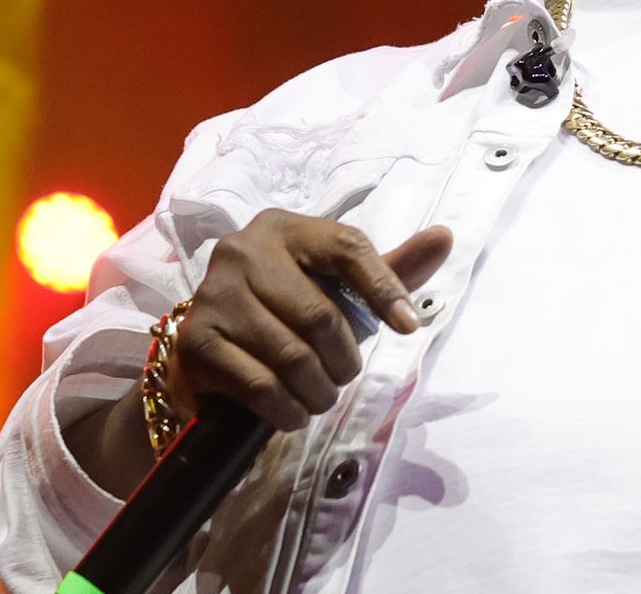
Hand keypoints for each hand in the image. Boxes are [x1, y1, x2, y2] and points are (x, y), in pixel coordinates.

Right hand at [165, 209, 452, 430]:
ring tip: (319, 395)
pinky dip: (288, 410)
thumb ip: (392, 269)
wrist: (212, 352)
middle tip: (343, 376)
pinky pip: (261, 387)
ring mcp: (212, 296)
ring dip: (319, 391)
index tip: (409, 328)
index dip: (386, 290)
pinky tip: (292, 412)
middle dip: (345, 360)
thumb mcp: (340, 286)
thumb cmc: (288, 310)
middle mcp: (241, 251)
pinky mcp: (195, 343)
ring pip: (293, 356)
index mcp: (285, 228)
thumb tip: (445, 237)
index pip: (348, 249)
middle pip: (322, 315)